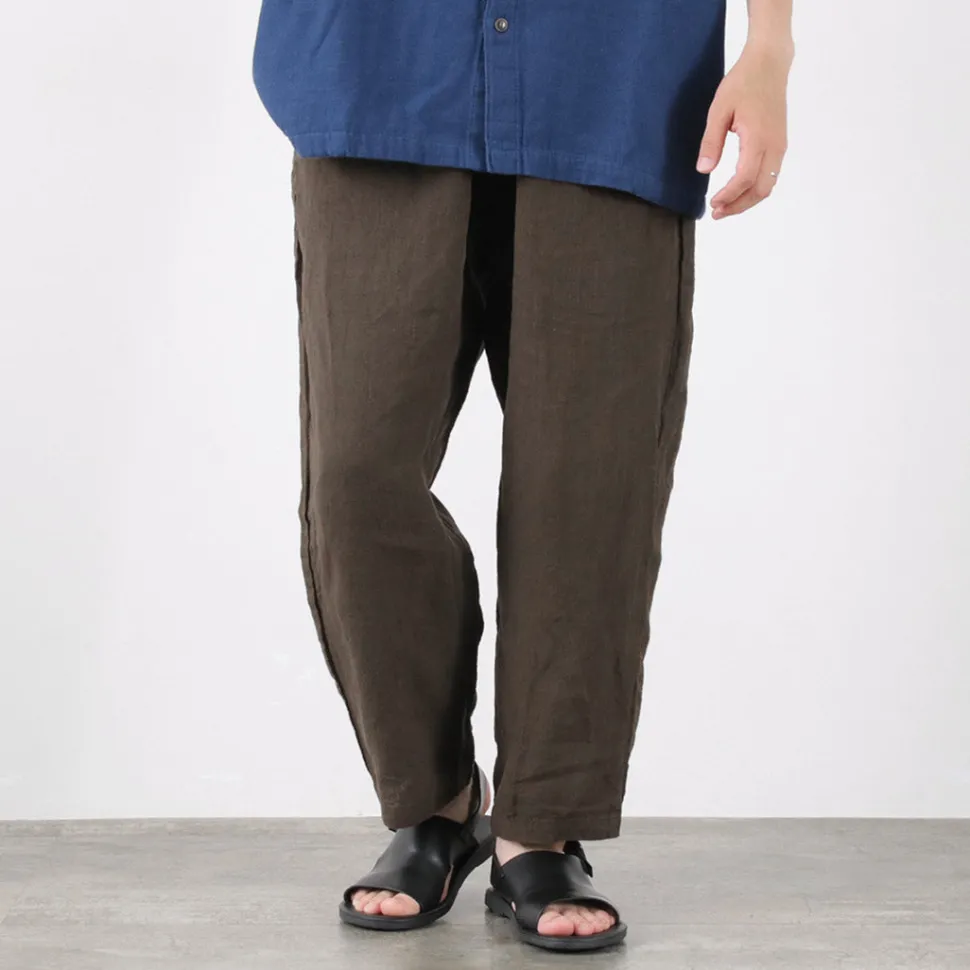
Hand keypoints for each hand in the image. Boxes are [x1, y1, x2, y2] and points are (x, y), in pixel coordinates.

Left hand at [697, 43, 791, 219]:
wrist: (769, 63)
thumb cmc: (743, 82)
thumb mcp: (719, 109)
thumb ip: (711, 141)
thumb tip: (704, 169)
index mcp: (759, 138)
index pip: (744, 178)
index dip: (728, 195)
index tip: (712, 204)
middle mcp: (774, 145)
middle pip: (761, 189)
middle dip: (738, 205)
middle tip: (717, 213)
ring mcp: (780, 146)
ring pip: (768, 185)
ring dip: (747, 200)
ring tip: (725, 206)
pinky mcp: (780, 144)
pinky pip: (770, 175)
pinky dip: (755, 189)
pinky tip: (738, 191)